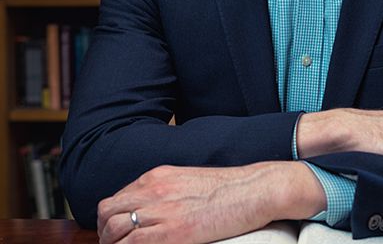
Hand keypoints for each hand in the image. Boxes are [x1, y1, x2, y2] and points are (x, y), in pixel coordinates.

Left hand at [97, 162, 325, 243]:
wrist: (253, 189)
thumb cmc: (228, 187)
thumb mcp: (189, 180)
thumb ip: (167, 191)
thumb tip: (153, 209)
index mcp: (158, 175)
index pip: (117, 198)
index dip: (110, 219)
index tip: (116, 233)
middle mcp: (154, 189)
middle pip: (107, 211)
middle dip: (104, 232)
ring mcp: (161, 210)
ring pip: (113, 229)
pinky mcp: (172, 232)